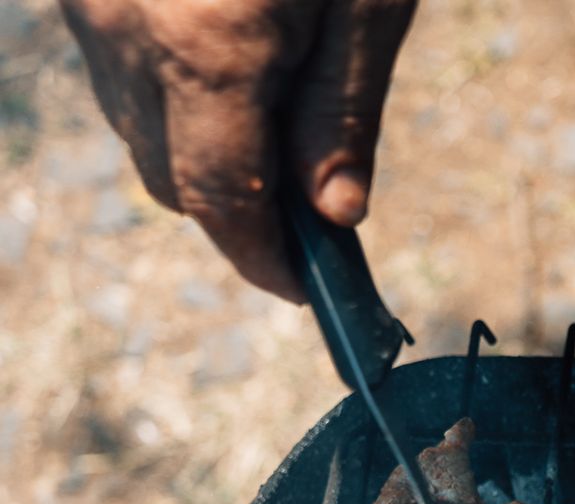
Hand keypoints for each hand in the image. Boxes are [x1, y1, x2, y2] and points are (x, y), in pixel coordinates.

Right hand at [60, 0, 416, 300]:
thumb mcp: (369, 1)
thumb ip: (343, 110)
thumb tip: (337, 215)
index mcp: (207, 45)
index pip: (220, 199)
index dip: (261, 258)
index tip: (302, 287)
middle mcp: (124, 30)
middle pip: (169, 176)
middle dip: (237, 207)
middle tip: (310, 201)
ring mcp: (89, 4)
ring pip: (135, 126)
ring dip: (197, 145)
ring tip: (276, 111)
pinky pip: (116, 70)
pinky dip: (166, 89)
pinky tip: (226, 55)